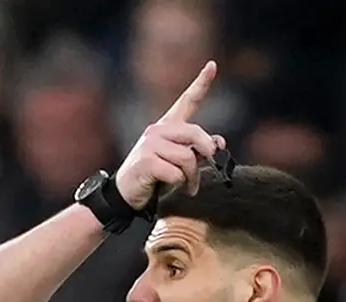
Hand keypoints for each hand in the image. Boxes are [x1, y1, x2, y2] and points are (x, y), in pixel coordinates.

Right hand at [114, 60, 222, 209]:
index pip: (187, 101)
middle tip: (206, 168)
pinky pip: (176, 172)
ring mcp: (150, 144)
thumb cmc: (156, 177)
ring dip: (192, 177)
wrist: (127, 193)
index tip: (212, 65)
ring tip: (187, 185)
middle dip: (206, 154)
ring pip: (188, 158)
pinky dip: (178, 184)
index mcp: (168, 126)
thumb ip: (198, 150)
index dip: (201, 83)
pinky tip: (169, 185)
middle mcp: (158, 129)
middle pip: (196, 134)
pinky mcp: (146, 160)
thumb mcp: (180, 162)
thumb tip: (218, 143)